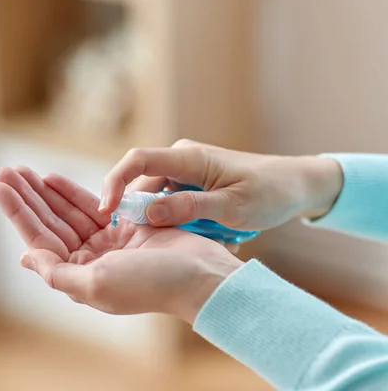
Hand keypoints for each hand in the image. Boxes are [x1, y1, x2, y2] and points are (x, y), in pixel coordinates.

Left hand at [0, 166, 241, 322]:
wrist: (201, 276)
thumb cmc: (151, 284)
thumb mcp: (96, 283)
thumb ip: (57, 271)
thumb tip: (24, 257)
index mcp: (78, 276)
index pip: (39, 239)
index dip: (18, 211)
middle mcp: (88, 261)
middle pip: (49, 223)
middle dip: (26, 197)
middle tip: (5, 170)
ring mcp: (107, 244)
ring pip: (66, 213)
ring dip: (44, 192)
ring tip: (21, 169)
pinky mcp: (125, 228)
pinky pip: (92, 206)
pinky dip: (72, 192)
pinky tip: (52, 178)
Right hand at [99, 139, 343, 230]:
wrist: (297, 185)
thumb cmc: (270, 192)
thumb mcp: (232, 207)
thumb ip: (189, 209)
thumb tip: (146, 213)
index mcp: (188, 157)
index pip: (136, 161)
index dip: (115, 183)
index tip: (106, 212)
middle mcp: (181, 159)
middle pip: (142, 186)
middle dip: (145, 217)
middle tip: (162, 245)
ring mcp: (186, 171)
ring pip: (157, 199)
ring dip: (170, 223)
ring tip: (206, 237)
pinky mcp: (192, 184)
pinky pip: (172, 204)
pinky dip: (181, 222)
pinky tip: (210, 234)